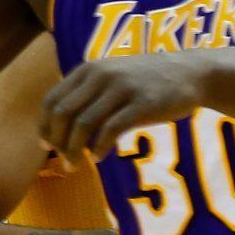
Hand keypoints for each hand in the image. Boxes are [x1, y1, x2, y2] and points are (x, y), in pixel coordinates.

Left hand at [39, 53, 206, 160]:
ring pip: (83, 124)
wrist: (191, 73)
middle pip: (63, 113)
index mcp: (88, 69)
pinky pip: (111, 130)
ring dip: (74, 150)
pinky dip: (99, 148)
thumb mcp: (111, 75)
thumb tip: (59, 126)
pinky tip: (98, 157)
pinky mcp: (142, 104)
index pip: (52, 99)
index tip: (46, 146)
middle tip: (62, 160)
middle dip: (57, 141)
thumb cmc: (146, 81)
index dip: (44, 125)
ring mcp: (122, 89)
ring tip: (76, 165)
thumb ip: (87, 93)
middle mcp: (101, 75)